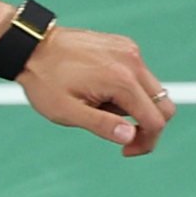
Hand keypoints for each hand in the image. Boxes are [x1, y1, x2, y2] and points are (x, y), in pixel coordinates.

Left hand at [19, 26, 171, 156]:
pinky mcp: (125, 45)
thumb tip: (131, 136)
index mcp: (122, 81)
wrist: (32, 46)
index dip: (146, 142)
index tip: (126, 151)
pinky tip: (97, 88)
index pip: (156, 120)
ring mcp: (131, 51)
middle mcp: (133, 63)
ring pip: (152, 89)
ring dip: (133, 106)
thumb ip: (101, 125)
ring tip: (97, 105)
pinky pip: (139, 73)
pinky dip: (127, 88)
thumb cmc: (45, 82)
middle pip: (162, 104)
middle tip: (119, 135)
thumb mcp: (67, 111)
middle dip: (146, 126)